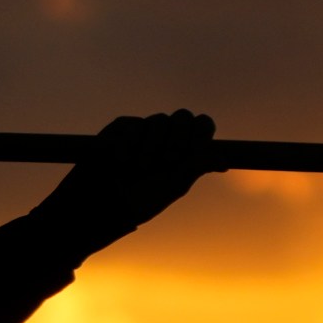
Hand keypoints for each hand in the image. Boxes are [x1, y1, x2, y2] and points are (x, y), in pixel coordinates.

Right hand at [28, 109, 216, 258]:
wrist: (97, 205)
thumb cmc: (136, 201)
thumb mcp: (172, 186)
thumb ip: (196, 166)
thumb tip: (225, 161)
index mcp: (184, 152)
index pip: (202, 125)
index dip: (200, 132)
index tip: (193, 148)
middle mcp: (165, 138)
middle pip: (183, 117)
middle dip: (177, 139)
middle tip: (165, 162)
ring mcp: (143, 131)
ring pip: (158, 120)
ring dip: (150, 147)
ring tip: (136, 170)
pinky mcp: (120, 128)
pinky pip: (132, 124)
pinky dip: (127, 144)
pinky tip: (119, 162)